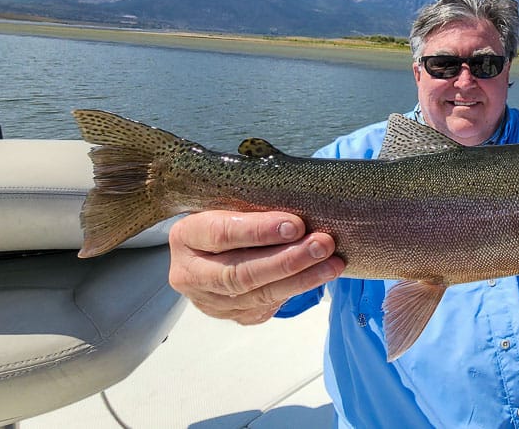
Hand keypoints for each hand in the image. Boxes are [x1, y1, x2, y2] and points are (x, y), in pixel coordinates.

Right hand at [167, 210, 343, 324]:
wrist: (213, 249)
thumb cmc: (229, 217)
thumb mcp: (229, 204)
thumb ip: (253, 204)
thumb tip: (303, 203)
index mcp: (186, 236)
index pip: (220, 234)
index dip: (258, 231)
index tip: (295, 225)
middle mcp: (190, 274)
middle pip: (240, 273)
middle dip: (287, 260)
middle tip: (323, 244)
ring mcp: (209, 300)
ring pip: (257, 295)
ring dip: (301, 278)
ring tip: (332, 263)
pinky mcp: (232, 316)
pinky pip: (267, 306)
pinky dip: (297, 290)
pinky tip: (320, 276)